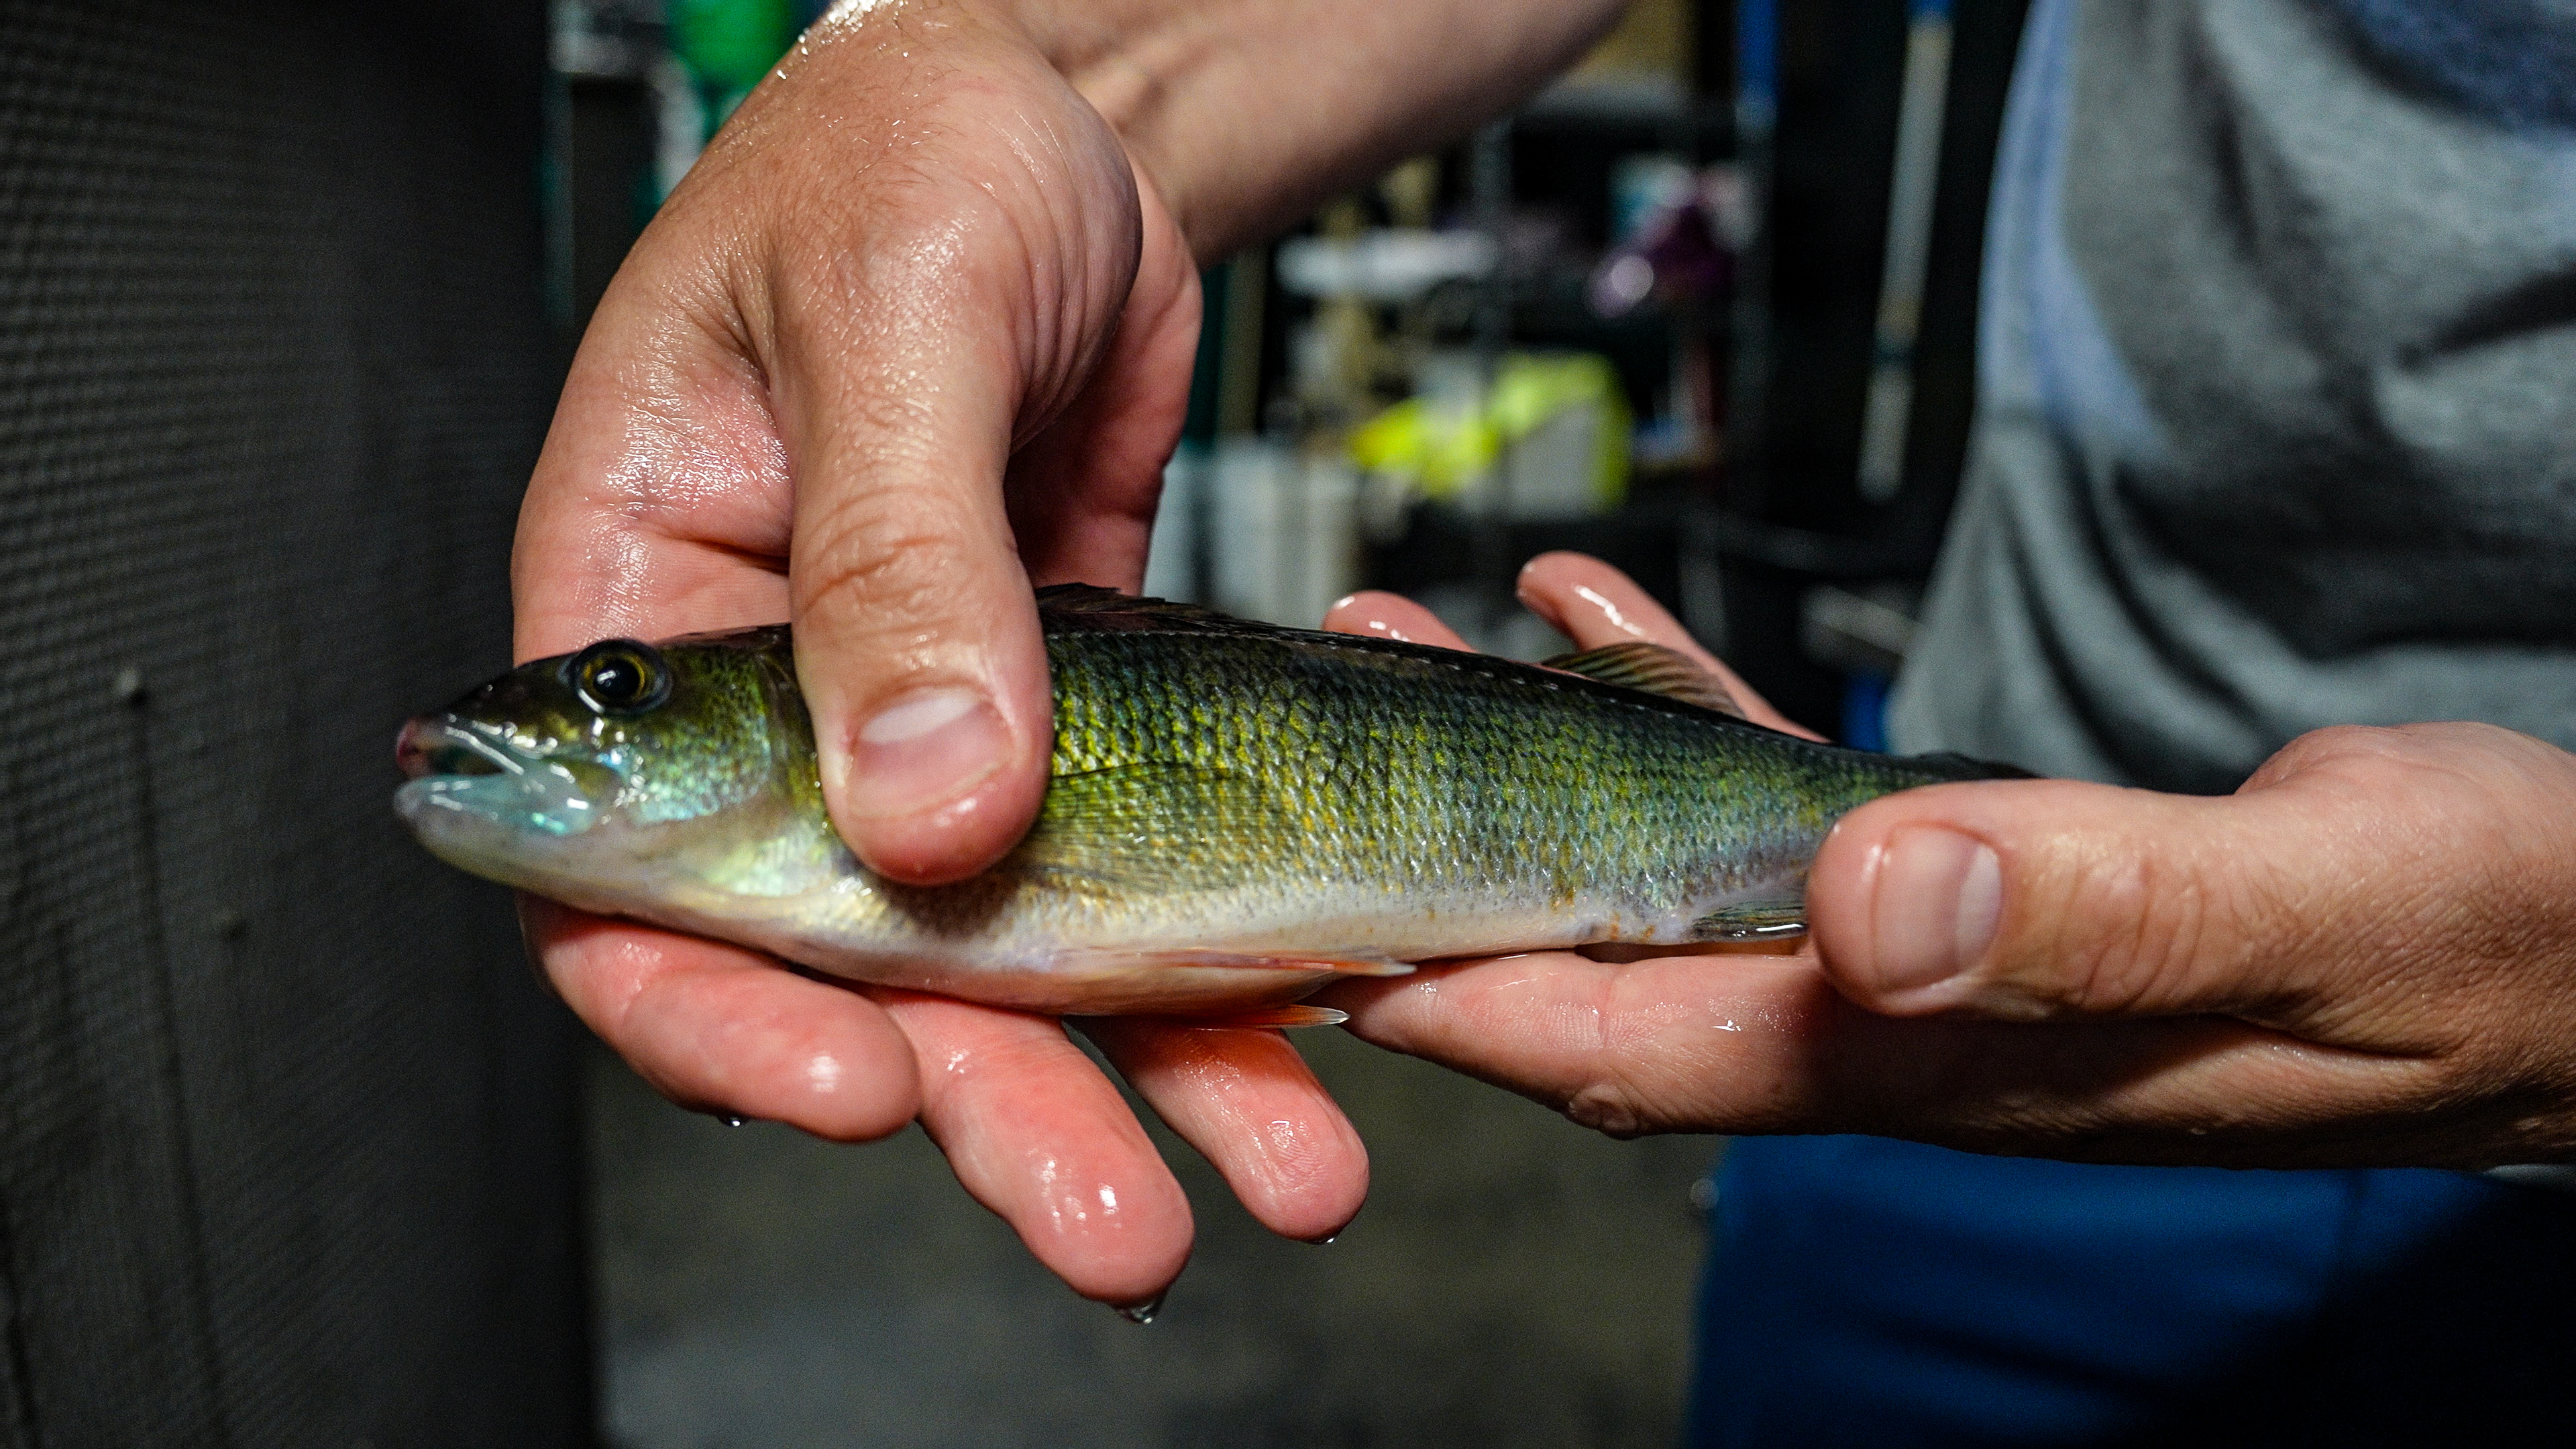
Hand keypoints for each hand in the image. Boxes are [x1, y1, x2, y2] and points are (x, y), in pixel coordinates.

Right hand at [510, 1, 1359, 1306]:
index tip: (857, 1089)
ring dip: (1143, 1079)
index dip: (721, 1013)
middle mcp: (780, 711)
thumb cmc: (913, 153)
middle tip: (1107, 1220)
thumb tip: (922, 804)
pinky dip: (1224, 961)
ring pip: (1016, 954)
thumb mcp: (890, 319)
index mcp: (646, 614)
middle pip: (852, 969)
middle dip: (992, 1103)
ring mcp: (931, 731)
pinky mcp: (1069, 728)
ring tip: (1276, 1176)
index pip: (619, 880)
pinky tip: (1316, 1033)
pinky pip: (1136, 870)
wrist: (1065, 125)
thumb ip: (894, 560)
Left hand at [1323, 553, 2575, 1168]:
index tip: (1307, 933)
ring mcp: (1919, 951)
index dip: (1464, 998)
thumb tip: (1864, 899)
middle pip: (1603, 955)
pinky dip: (1674, 702)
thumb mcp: (2302, 916)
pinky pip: (1773, 789)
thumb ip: (2085, 915)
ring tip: (1406, 633)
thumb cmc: (2477, 943)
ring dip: (1526, 757)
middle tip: (1315, 722)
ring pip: (1660, 863)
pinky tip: (1597, 610)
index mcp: (1939, 1058)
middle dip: (1440, 862)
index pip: (1641, 1046)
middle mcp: (1894, 1019)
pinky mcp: (1968, 867)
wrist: (2573, 940)